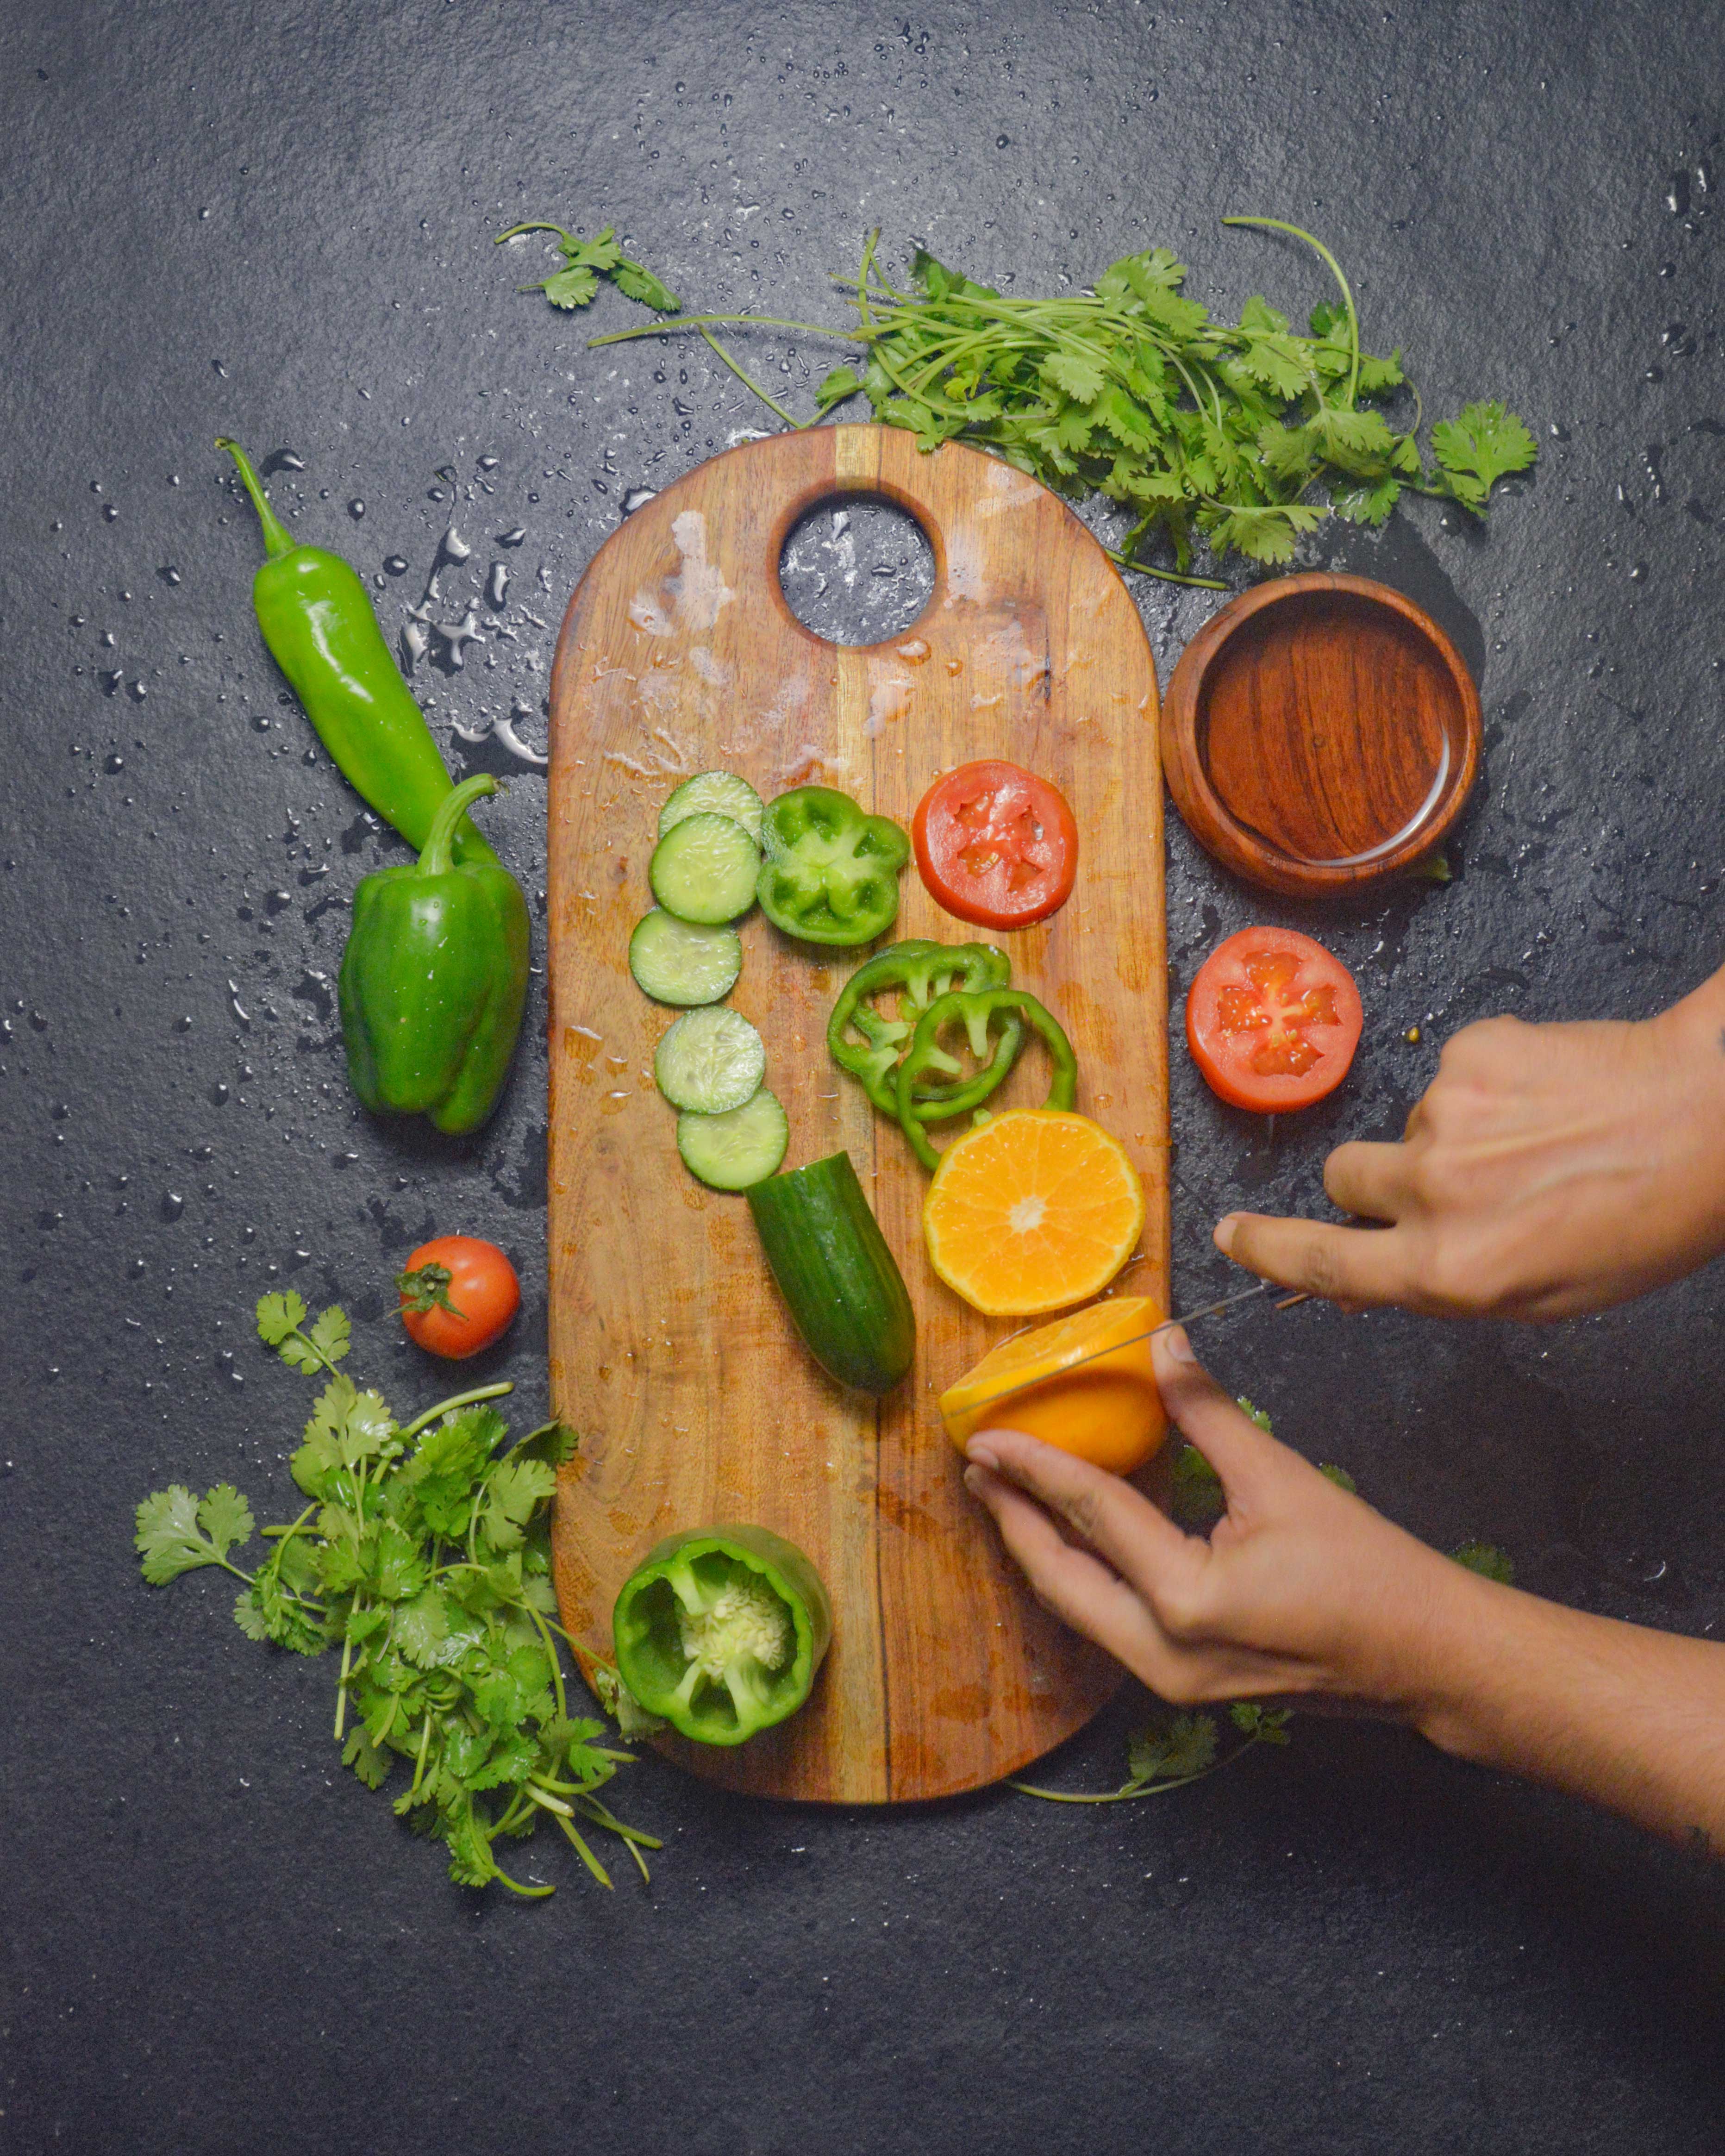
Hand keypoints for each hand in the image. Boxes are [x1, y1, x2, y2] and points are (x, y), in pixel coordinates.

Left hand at [962, 1329, 1462, 1711]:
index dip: (1035, 1467)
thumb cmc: (1369, 1571)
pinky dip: (1081, 1577)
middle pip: (1060, 1577)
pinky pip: (1109, 1624)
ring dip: (1040, 1550)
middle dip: (1013, 1520)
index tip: (986, 1434)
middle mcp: (1162, 1654)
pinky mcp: (1185, 1683)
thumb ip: (1210, 1413)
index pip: (1091, 1515)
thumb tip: (1163, 1345)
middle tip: (979, 1467)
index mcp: (1185, 1601)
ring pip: (1078, 1609)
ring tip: (1007, 1497)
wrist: (1427, 1656)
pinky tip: (1068, 1539)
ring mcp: (1170, 1680)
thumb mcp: (1283, 1479)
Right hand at [1214, 980, 1724, 1319]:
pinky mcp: (1470, 1052)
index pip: (1321, 1264)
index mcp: (1450, 1270)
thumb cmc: (1645, 1218)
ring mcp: (1444, 1114)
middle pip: (1345, 1181)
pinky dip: (1490, 1086)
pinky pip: (1452, 1074)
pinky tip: (1551, 1097)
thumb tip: (1371, 1271)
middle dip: (1378, 1183)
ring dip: (1451, 1134)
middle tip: (1450, 1183)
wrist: (1711, 1115)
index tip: (1231, 1232)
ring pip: (1407, 1126)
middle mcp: (1431, 1193)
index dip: (1265, 1248)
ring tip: (1538, 1138)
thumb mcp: (1544, 1292)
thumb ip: (1448, 1283)